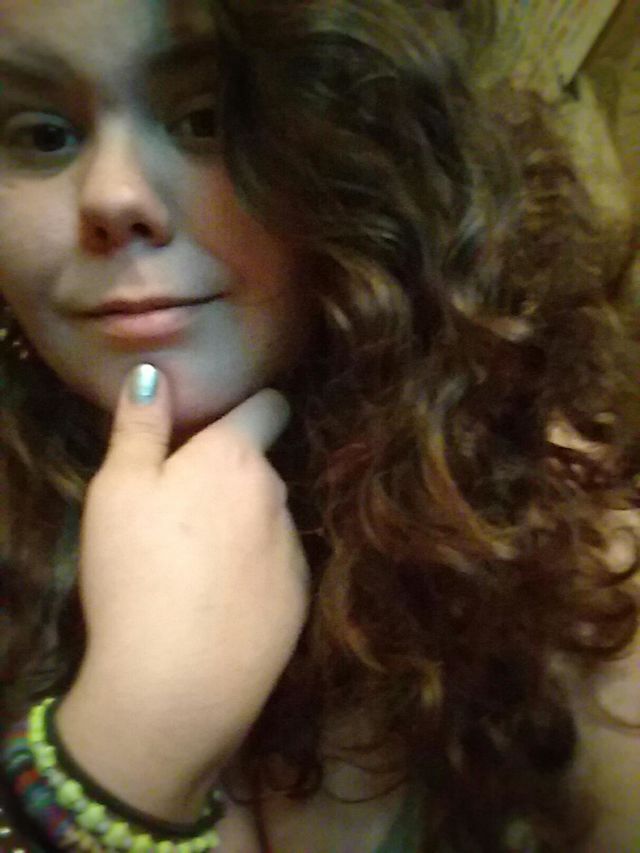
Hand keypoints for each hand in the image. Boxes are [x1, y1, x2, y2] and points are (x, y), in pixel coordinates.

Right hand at [57, 366, 308, 818]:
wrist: (174, 683)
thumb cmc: (135, 572)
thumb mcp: (116, 490)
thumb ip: (139, 425)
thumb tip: (155, 371)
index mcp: (235, 457)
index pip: (267, 407)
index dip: (250, 409)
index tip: (224, 426)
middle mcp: (277, 494)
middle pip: (262, 468)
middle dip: (233, 475)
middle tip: (183, 510)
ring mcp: (294, 549)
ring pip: (270, 519)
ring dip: (245, 525)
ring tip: (198, 565)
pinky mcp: (301, 600)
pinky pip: (279, 567)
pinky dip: (257, 573)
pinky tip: (221, 604)